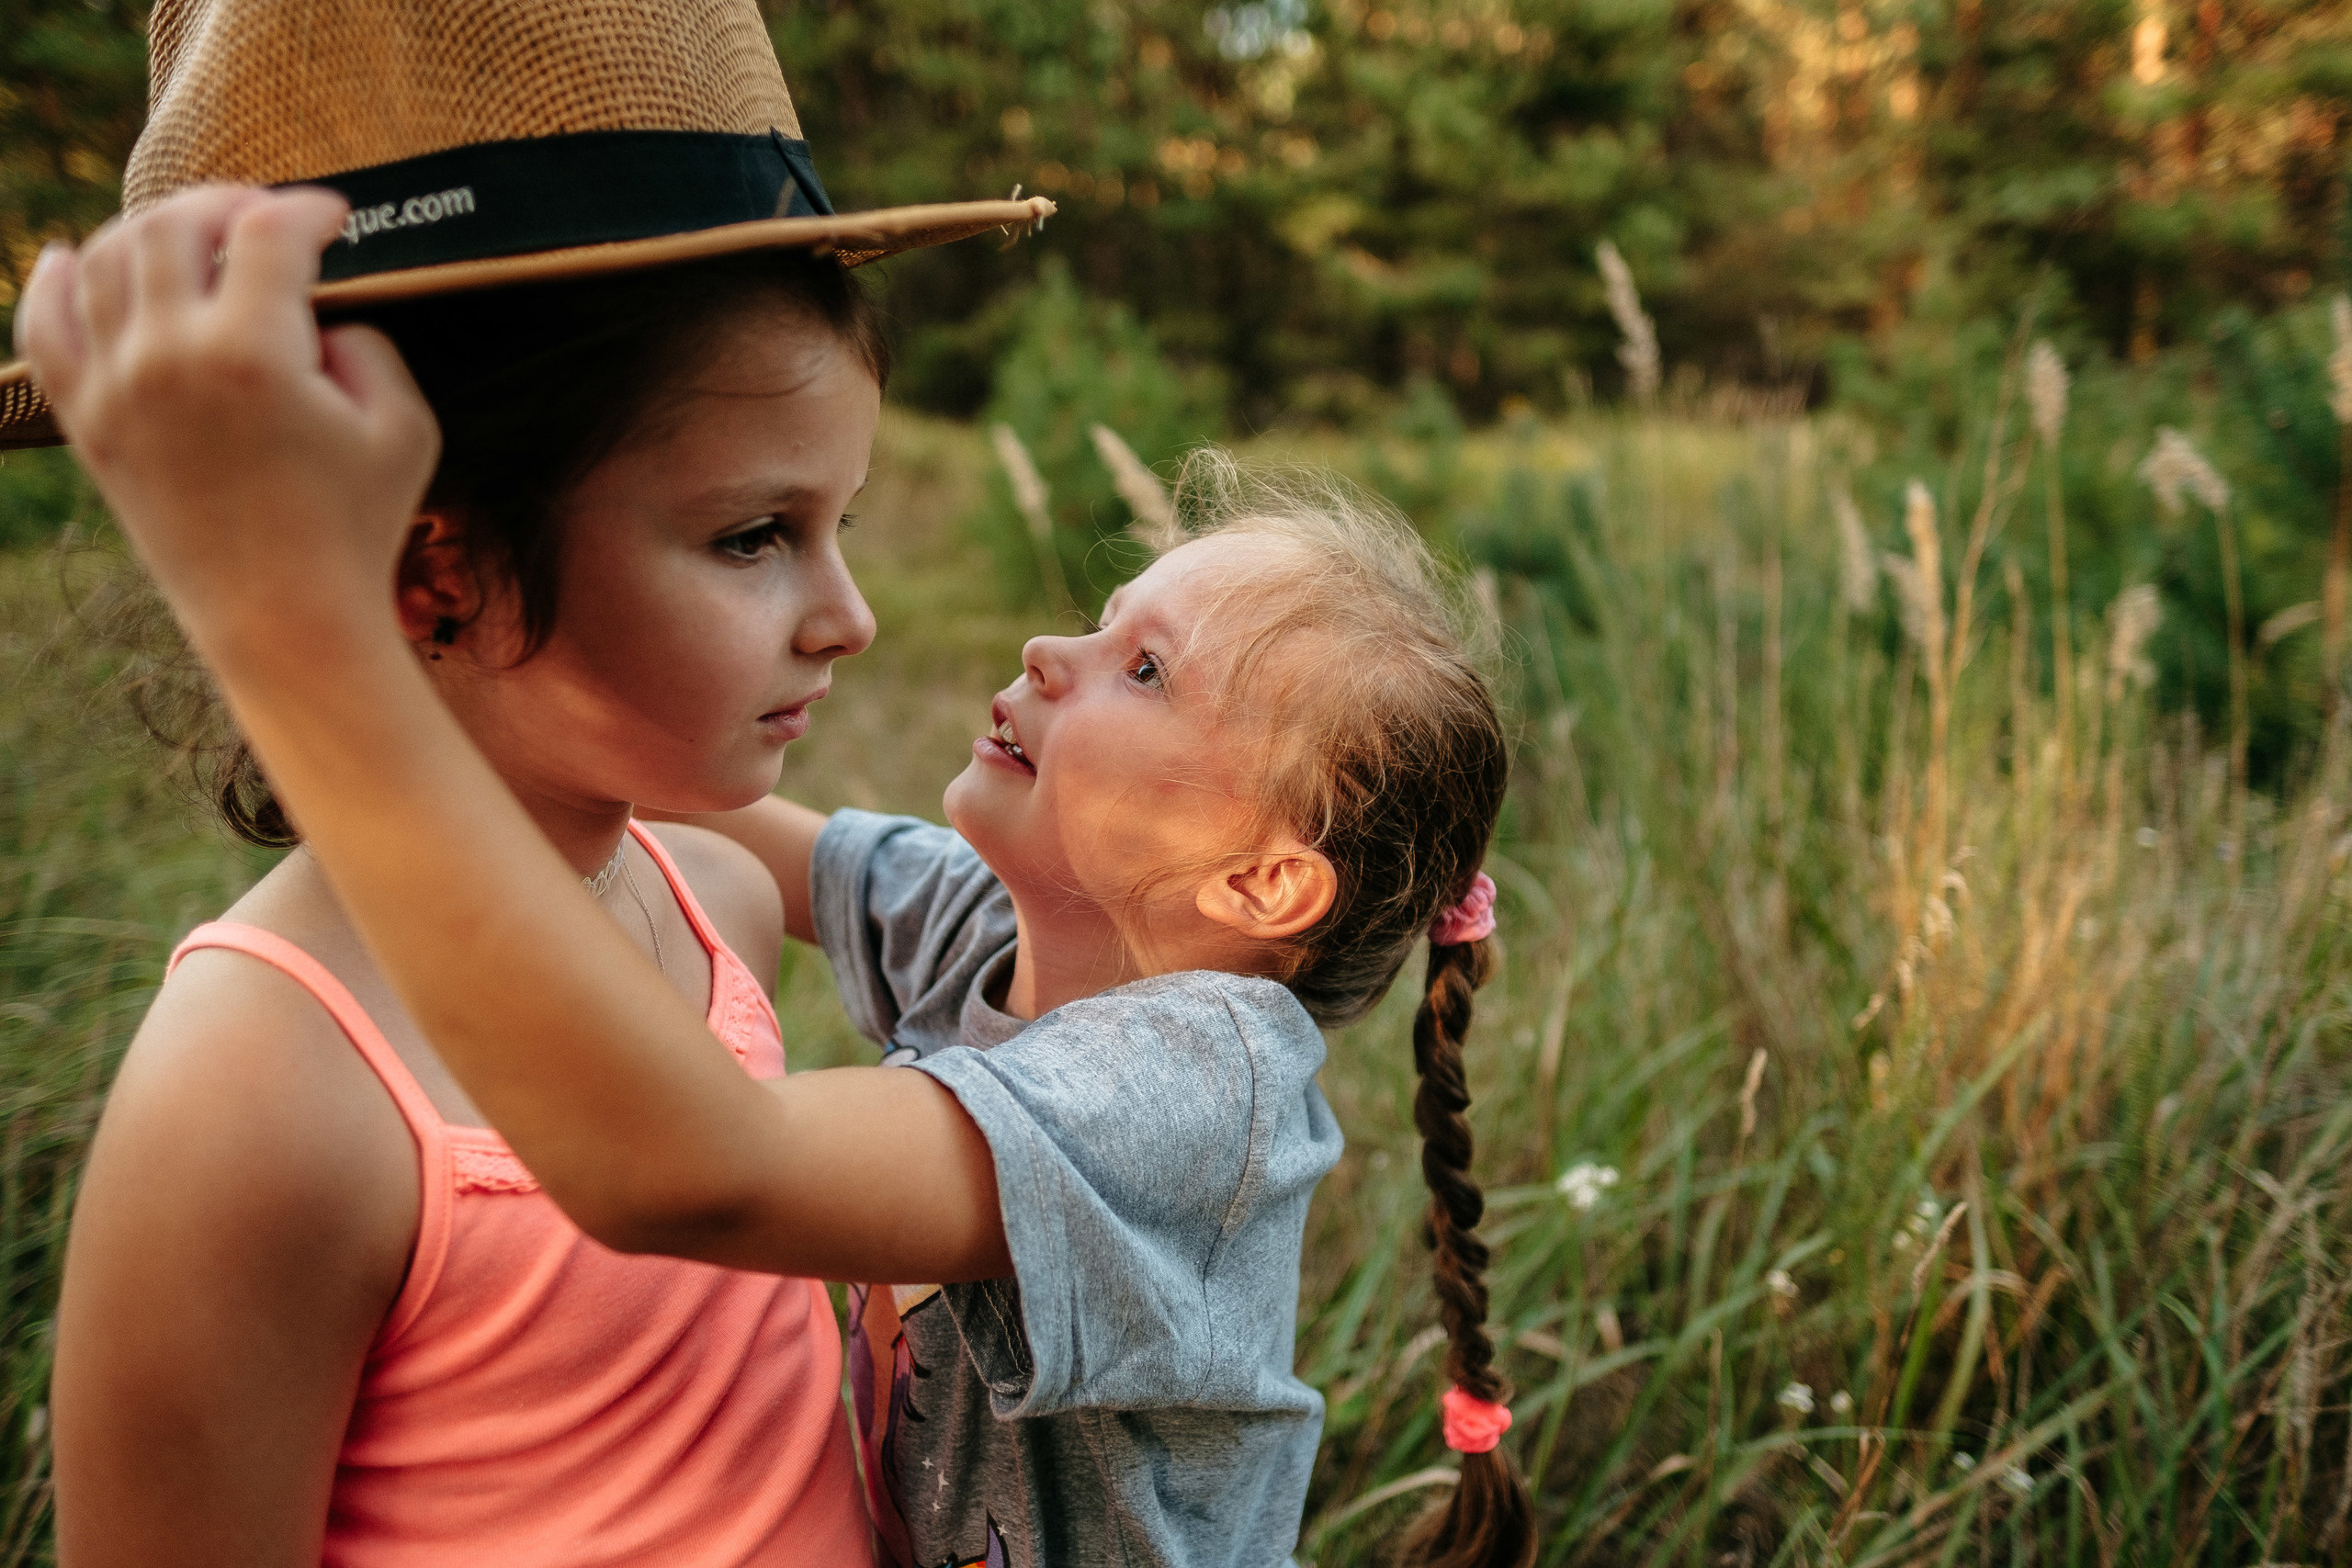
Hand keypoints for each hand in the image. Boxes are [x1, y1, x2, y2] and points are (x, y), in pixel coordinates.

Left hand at [14, 185, 438, 659]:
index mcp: (256, 352)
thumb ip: (367, 344)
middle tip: (263, 216)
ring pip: (107, 257)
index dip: (310, 209)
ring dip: (154, 229)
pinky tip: (74, 259)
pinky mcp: (91, 424)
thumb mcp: (405, 427)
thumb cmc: (357, 528)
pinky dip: (54, 280)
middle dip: (228, 202)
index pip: (270, 232)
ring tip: (194, 238)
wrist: (285, 621)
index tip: (336, 218)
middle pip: (176, 224)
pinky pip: (45, 327)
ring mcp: (119, 388)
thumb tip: (317, 315)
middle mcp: (172, 356)